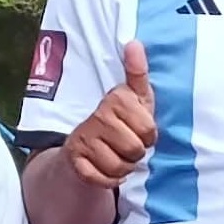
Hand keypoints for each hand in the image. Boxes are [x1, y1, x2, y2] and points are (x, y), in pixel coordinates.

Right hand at [63, 39, 156, 188]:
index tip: (138, 129)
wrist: (84, 148)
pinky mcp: (75, 159)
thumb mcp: (135, 98)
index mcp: (115, 99)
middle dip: (136, 153)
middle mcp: (98, 116)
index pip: (149, 130)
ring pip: (120, 167)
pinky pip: (103, 179)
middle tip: (126, 145)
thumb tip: (134, 43)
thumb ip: (138, 73)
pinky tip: (104, 168)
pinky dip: (108, 180)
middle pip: (135, 150)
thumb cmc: (119, 121)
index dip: (148, 136)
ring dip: (123, 168)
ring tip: (116, 155)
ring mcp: (84, 138)